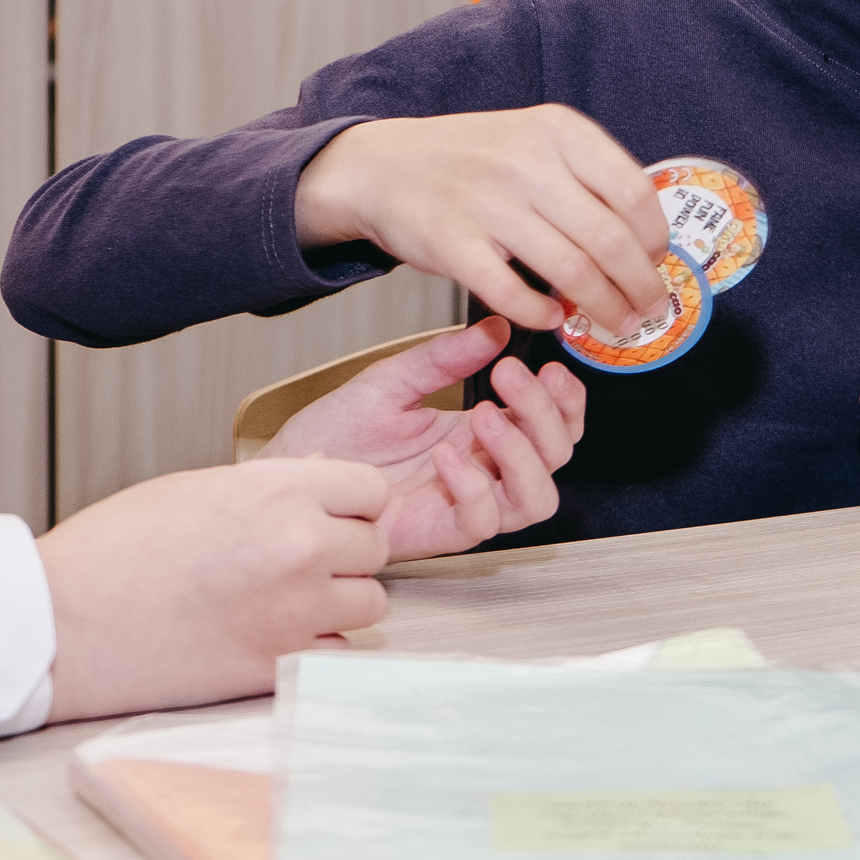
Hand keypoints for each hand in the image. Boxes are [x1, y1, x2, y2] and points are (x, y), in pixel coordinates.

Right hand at [36, 458, 387, 722]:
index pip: (370, 491)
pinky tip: (278, 636)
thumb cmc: (114, 548)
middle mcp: (301, 547)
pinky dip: (320, 646)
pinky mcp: (279, 666)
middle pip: (374, 548)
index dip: (350, 503)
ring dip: (340, 600)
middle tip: (300, 560)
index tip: (328, 515)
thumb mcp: (195, 489)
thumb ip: (270, 484)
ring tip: (290, 599)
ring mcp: (295, 611)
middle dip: (345, 552)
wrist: (64, 623)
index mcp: (280, 492)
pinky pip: (339, 651)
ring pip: (369, 603)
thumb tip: (321, 473)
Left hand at [258, 316, 586, 560]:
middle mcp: (483, 468)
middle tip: (512, 376)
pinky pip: (482, 521)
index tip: (551, 364)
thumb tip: (495, 328)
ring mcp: (467, 502)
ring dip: (523, 453)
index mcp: (480, 430)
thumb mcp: (393, 379)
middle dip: (546, 414)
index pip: (551, 422)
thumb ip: (445, 358)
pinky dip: (474, 486)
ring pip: (537, 498)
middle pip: (556, 456)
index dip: (564, 399)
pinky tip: (445, 454)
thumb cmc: (337, 433)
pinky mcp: (441, 531)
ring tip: (485, 414)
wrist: (294, 469)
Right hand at [295, 107, 668, 335]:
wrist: (381, 166)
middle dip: (640, 286)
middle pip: (611, 240)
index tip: (657, 262)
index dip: (655, 238)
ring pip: (573, 273)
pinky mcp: (453, 245)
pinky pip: (516, 296)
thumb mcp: (532, 139)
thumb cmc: (470, 160)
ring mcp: (488, 203)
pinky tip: (553, 318)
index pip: (633, 191)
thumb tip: (644, 238)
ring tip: (615, 323)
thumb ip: (585, 175)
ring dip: (604, 309)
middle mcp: (527, 161)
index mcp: (557, 130)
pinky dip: (544, 316)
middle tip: (648, 308)